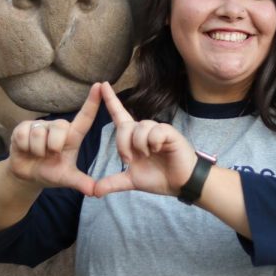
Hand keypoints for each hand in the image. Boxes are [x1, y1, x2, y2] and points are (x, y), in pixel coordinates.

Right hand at [6, 82, 100, 195]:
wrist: (27, 176)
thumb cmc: (50, 172)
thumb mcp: (66, 178)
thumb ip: (80, 182)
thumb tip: (95, 191)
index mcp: (72, 136)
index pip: (85, 118)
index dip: (92, 102)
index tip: (100, 85)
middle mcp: (57, 127)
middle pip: (60, 128)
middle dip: (53, 146)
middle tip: (50, 154)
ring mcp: (39, 126)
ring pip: (40, 133)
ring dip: (38, 150)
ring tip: (37, 153)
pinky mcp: (22, 127)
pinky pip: (25, 135)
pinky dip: (25, 148)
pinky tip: (26, 150)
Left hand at [93, 82, 197, 197]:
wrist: (181, 183)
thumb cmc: (159, 178)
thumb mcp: (131, 181)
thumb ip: (112, 183)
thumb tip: (93, 192)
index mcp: (133, 138)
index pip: (119, 115)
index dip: (110, 100)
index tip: (102, 84)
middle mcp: (143, 131)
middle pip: (123, 126)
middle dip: (122, 144)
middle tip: (129, 160)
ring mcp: (156, 130)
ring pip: (139, 128)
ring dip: (139, 146)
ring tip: (149, 155)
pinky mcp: (169, 132)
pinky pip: (154, 131)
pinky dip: (153, 142)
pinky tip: (159, 149)